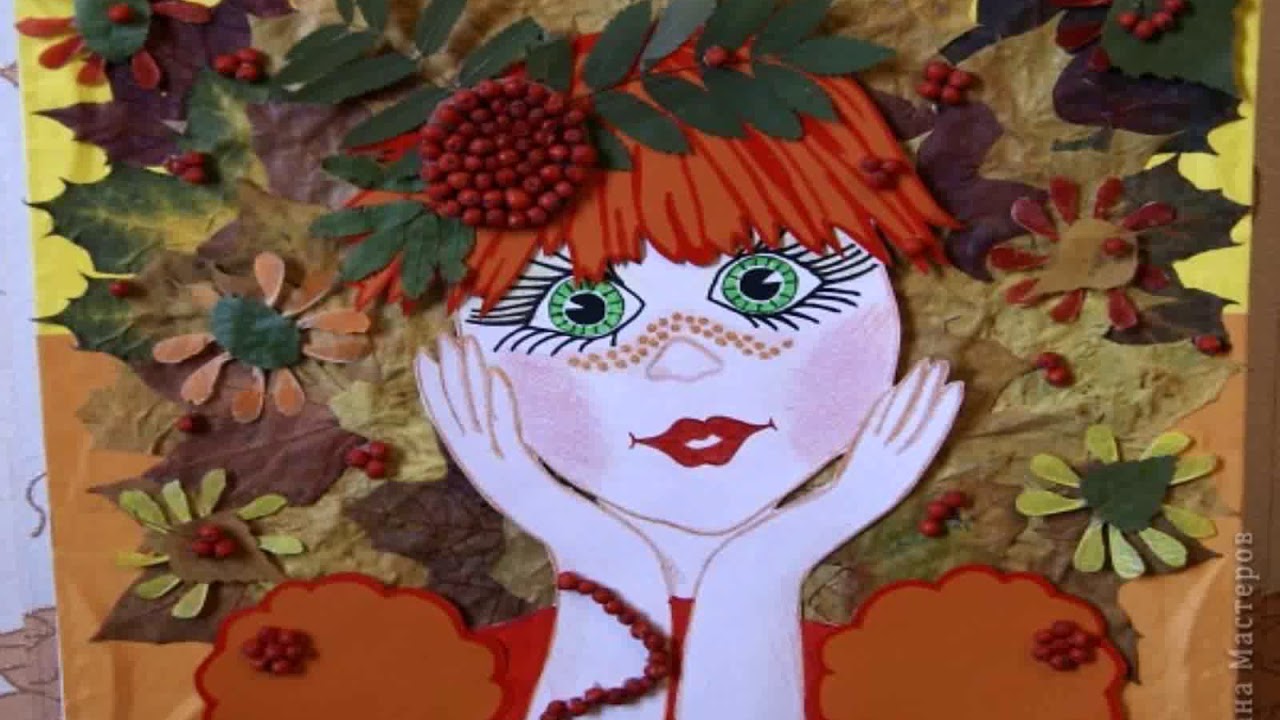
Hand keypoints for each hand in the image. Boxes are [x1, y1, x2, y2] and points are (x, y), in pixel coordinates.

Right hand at [415, 335, 665, 601]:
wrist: (594, 558)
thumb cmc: (572, 522)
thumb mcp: (536, 483)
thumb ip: (518, 456)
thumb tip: (506, 424)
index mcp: (484, 474)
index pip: (449, 425)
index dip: (432, 390)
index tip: (423, 355)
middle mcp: (485, 475)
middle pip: (457, 418)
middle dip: (446, 375)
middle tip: (439, 336)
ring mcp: (501, 479)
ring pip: (476, 421)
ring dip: (469, 379)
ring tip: (463, 343)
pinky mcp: (524, 481)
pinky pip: (508, 437)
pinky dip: (500, 405)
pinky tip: (498, 375)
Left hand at [706, 358, 962, 586]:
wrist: (776, 561)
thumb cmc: (789, 540)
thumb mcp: (822, 506)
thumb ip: (840, 485)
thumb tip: (845, 464)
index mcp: (877, 494)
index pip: (917, 449)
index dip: (936, 419)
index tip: (949, 389)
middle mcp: (880, 488)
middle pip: (914, 434)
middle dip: (931, 398)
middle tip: (945, 363)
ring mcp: (868, 485)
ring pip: (901, 431)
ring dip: (918, 396)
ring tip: (933, 366)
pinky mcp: (852, 482)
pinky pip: (874, 441)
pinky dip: (889, 414)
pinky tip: (895, 390)